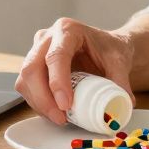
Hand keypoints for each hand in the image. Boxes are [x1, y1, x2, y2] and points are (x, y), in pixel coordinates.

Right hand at [14, 17, 135, 124]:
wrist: (105, 47)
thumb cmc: (109, 49)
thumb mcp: (119, 62)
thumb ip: (121, 82)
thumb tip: (123, 105)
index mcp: (68, 30)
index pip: (56, 56)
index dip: (57, 82)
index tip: (65, 105)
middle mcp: (47, 37)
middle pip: (32, 68)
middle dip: (43, 98)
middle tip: (61, 118)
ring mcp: (36, 50)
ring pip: (25, 80)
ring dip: (39, 103)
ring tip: (60, 118)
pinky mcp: (33, 66)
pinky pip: (26, 87)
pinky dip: (38, 103)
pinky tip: (54, 112)